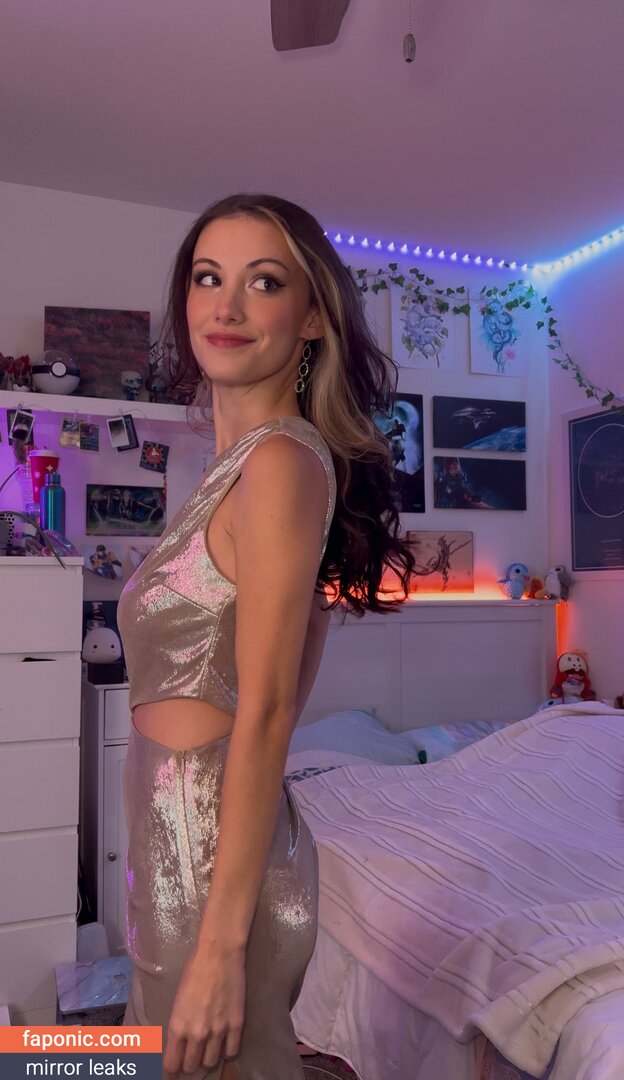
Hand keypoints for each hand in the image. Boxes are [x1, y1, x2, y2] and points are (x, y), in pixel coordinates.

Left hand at [163, 946, 245, 1075]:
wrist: (219, 954)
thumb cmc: (194, 970)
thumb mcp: (178, 1000)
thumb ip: (179, 1024)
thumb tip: (180, 1042)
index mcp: (178, 1026)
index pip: (171, 1064)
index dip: (171, 1070)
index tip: (172, 1070)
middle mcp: (197, 1033)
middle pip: (191, 1065)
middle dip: (189, 1063)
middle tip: (191, 1056)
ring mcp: (218, 1031)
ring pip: (210, 1062)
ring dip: (207, 1058)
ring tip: (207, 1048)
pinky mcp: (236, 1025)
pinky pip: (231, 1052)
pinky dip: (226, 1051)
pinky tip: (224, 1043)